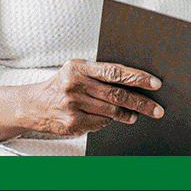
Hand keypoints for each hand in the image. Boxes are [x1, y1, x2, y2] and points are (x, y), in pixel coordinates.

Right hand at [22, 60, 163, 136]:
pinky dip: (109, 121)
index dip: (137, 78)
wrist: (34, 105)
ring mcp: (72, 105)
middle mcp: (74, 85)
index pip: (114, 72)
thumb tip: (136, 82)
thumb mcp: (77, 71)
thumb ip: (101, 74)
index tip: (155, 83)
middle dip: (141, 102)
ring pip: (111, 111)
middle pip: (116, 95)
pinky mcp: (72, 122)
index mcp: (78, 67)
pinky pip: (101, 123)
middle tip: (157, 109)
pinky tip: (112, 118)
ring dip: (128, 114)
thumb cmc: (62, 85)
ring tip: (136, 114)